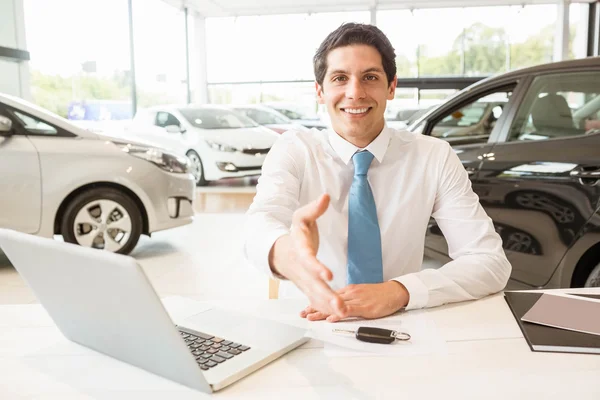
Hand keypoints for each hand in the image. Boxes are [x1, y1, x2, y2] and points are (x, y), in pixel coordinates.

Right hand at [271, 194, 345, 317]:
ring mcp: (304, 280)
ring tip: (343, 313)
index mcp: (299, 250)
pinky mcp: (308, 287)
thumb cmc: (296, 233)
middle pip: (313, 284)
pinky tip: (339, 315)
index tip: (329, 275)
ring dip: (329, 306)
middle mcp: (301, 268)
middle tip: (340, 305)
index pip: (308, 260)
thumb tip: (326, 196)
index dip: (317, 267)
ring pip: (315, 295)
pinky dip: (326, 309)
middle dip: (326, 296)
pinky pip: (317, 300)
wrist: (280, 251)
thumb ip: (314, 208)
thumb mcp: (302, 216)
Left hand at [300, 281, 408, 321]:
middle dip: (315, 307)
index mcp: (349, 290)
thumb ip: (349, 298)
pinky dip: (339, 314)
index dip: (317, 302)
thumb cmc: (379, 294)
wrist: (394, 292)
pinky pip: (349, 311)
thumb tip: (339, 304)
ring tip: (311, 317)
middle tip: (303, 313)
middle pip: (329, 300)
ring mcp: (357, 300)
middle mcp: (350, 293)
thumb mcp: (361, 294)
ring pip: (336, 305)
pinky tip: (330, 318)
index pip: (329, 296)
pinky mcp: (365, 307)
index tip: (306, 307)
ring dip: (322, 312)